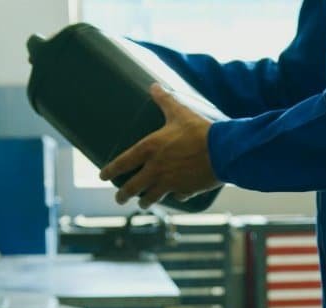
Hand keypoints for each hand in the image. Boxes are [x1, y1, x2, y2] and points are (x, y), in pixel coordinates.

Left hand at [100, 84, 222, 208]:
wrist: (223, 151)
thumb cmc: (199, 130)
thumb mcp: (179, 112)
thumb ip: (165, 100)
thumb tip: (154, 85)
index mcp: (150, 149)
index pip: (123, 162)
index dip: (110, 170)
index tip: (103, 176)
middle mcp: (156, 169)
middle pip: (133, 186)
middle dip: (123, 194)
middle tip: (119, 198)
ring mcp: (170, 182)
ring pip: (152, 197)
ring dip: (145, 201)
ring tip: (142, 204)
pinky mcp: (186, 190)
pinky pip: (177, 196)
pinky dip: (174, 197)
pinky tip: (175, 197)